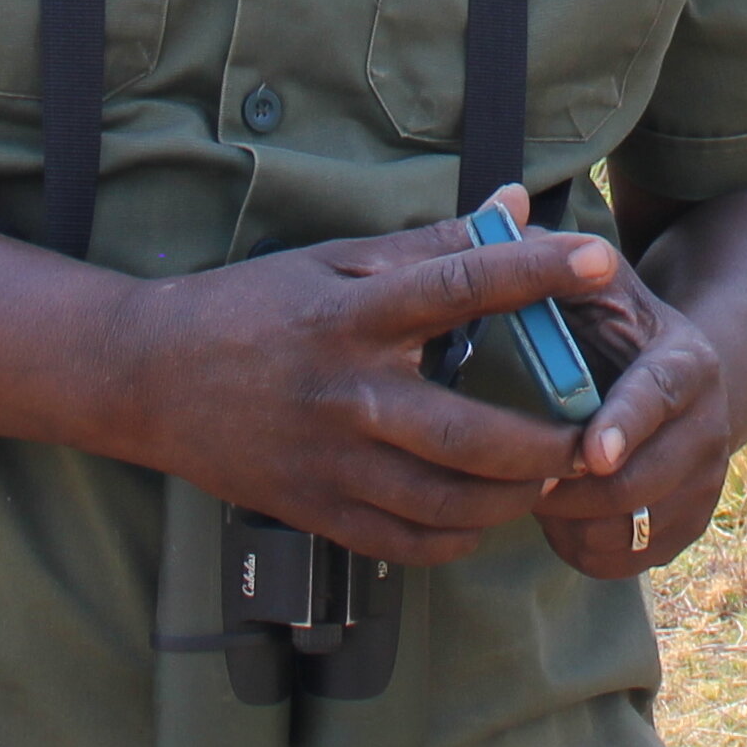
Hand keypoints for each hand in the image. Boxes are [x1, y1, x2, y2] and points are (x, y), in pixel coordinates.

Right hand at [107, 191, 614, 564]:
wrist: (146, 377)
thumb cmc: (250, 306)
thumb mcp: (334, 259)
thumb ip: (432, 242)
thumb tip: (515, 203)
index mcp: (354, 314)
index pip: (462, 285)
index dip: (536, 271)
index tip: (599, 261)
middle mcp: (348, 393)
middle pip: (472, 433)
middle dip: (547, 446)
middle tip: (593, 438)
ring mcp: (331, 462)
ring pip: (448, 502)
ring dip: (514, 498)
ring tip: (549, 479)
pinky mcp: (316, 510)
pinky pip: (407, 543)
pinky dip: (460, 538)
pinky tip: (483, 517)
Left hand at [530, 255, 745, 578]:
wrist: (685, 387)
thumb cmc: (618, 328)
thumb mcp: (596, 284)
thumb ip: (548, 253)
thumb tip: (502, 203)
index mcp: (686, 362)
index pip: (659, 397)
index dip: (625, 424)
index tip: (590, 450)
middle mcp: (709, 427)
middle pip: (642, 481)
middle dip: (573, 488)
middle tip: (520, 475)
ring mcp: (704, 483)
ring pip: (630, 529)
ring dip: (572, 520)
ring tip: (536, 488)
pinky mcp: (687, 528)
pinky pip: (627, 560)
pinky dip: (583, 546)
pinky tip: (560, 514)